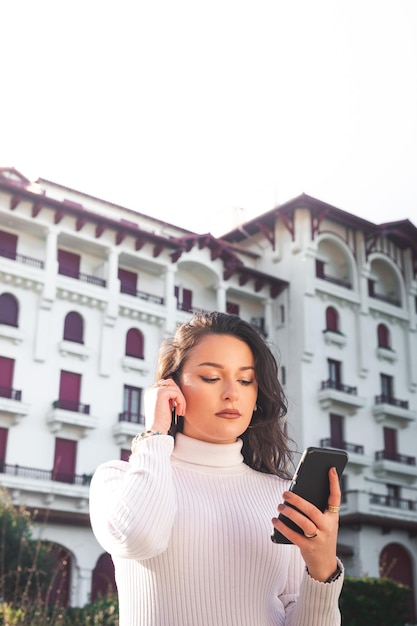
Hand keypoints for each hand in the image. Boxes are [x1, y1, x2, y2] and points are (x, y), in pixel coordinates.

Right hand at [144, 379, 185, 433]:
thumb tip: (177, 392)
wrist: (156, 431)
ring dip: (181, 400)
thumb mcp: (164, 407)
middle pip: (171, 383)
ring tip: (180, 411)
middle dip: (178, 395)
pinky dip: (181, 402)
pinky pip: (176, 393)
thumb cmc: (160, 423)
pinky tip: (179, 412)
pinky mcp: (160, 393)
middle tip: (180, 408)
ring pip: (175, 388)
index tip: (176, 408)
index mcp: (150, 392)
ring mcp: (155, 390)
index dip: (174, 395)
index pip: (166, 385)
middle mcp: (151, 389)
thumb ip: (168, 398)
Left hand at [272, 467, 340, 581]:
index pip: (335, 498)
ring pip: (304, 523)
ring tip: (280, 506)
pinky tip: (275, 520)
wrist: (325, 564)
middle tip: (285, 493)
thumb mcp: (324, 523)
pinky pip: (294, 536)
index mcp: (333, 518)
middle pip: (312, 510)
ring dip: (289, 513)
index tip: (331, 469)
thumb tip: (294, 494)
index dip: (334, 483)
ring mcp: (319, 538)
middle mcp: (328, 527)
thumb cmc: (321, 536)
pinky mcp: (308, 548)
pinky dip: (283, 527)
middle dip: (297, 500)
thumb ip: (315, 509)